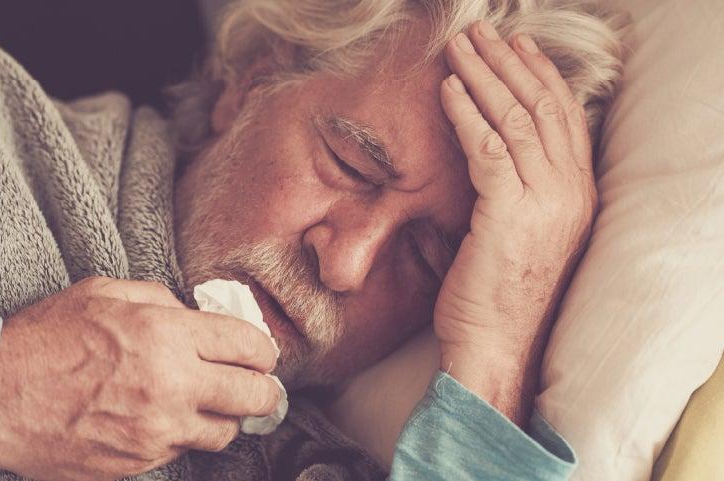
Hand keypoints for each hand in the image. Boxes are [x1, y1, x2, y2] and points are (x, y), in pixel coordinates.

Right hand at [0, 276, 280, 480]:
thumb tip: (193, 313)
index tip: (262, 354)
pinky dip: (184, 435)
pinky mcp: (139, 461)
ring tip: (212, 405)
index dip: (264, 350)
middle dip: (263, 390)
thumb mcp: (104, 293)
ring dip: (226, 417)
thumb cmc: (45, 339)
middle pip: (253, 396)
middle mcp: (172, 384)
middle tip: (259, 386)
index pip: (248, 346)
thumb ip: (159, 299)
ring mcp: (157, 429)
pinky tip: (166, 419)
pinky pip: (183, 450)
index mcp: (167, 334)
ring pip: (225, 432)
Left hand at [434, 22, 596, 423]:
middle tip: (484, 32)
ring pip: (519, 119)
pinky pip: (489, 148)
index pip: (566, 119)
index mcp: (577, 196)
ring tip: (461, 47)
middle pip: (545, 108)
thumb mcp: (518, 235)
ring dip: (486, 76)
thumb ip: (517, 191)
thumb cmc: (496, 297)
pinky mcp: (511, 213)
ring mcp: (546, 203)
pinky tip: (449, 89)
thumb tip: (491, 153)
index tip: (518, 47)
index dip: (541, 76)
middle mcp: (571, 194)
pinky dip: (467, 114)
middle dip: (511, 63)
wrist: (495, 348)